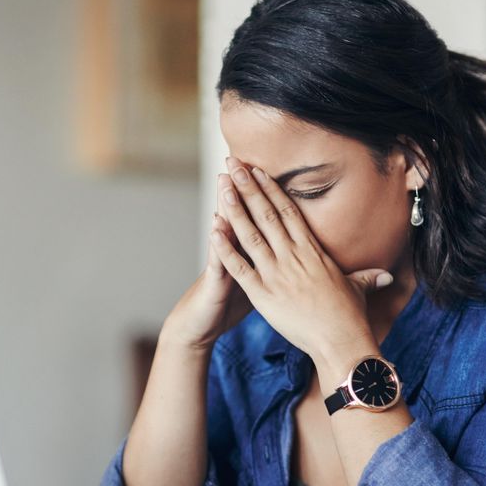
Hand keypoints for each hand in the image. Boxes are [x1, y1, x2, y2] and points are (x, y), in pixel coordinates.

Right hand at [161, 175, 253, 350]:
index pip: (258, 219)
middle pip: (242, 217)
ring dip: (227, 207)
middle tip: (244, 161)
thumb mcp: (253, 282)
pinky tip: (215, 226)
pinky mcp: (215, 283)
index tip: (268, 169)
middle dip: (244, 190)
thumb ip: (265, 263)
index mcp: (249, 252)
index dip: (263, 196)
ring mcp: (222, 264)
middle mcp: (234, 253)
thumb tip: (286, 252)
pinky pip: (219, 262)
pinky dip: (218, 244)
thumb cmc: (227, 304)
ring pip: (226, 232)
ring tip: (226, 182)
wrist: (198, 325)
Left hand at [210, 156, 391, 365]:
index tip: (258, 171)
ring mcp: (277, 274)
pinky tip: (213, 229)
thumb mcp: (358, 290)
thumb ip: (367, 277)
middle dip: (248, 187)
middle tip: (233, 164)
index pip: (289, 211)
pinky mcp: (263, 294)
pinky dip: (225, 248)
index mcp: (313, 251)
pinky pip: (240, 267)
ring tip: (222, 185)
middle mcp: (294, 256)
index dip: (272, 189)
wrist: (341, 342)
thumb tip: (387, 275)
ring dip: (235, 208)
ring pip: (251, 233)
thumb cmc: (350, 318)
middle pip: (267, 213)